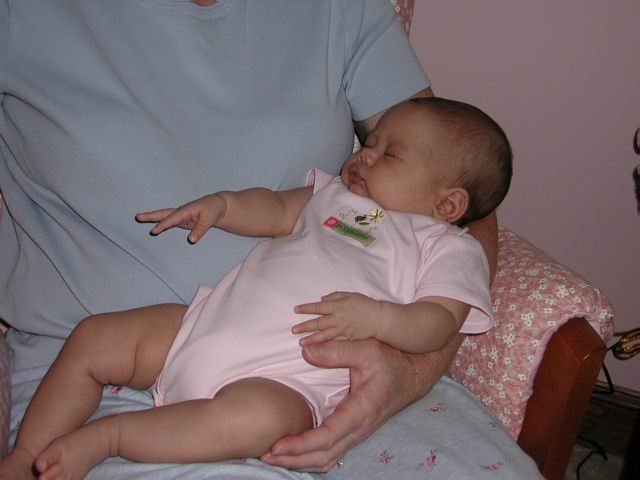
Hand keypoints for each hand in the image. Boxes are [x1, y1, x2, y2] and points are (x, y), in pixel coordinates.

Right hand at [135, 194, 225, 242]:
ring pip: (164, 216)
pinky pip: (169, 221)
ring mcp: (180, 215)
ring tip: (139, 218)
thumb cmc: (212, 210)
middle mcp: (181, 211)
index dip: (163, 225)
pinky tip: (155, 228)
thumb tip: (191, 240)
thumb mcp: (209, 220)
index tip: (154, 231)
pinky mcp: (182, 219)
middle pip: (164, 213)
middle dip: (151, 216)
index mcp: (186, 210)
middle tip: (138, 216)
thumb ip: (200, 230)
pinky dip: (161, 224)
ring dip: (153, 218)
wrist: (217, 205)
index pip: (172, 219)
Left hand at [260, 339, 417, 471]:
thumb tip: (305, 351)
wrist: (413, 374)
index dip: (302, 444)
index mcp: (361, 410)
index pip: (328, 435)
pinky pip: (331, 453)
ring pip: (327, 459)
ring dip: (300, 462)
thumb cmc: (390, 361)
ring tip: (272, 456)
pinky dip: (310, 458)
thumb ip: (336, 350)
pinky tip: (293, 453)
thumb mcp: (367, 349)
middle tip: (264, 454)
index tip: (277, 445)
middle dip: (293, 459)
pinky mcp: (353, 432)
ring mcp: (357, 433)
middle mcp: (359, 428)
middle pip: (323, 455)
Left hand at [292, 292, 382, 344]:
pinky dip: (325, 344)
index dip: (306, 308)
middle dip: (304, 326)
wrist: (379, 318)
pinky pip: (334, 341)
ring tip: (301, 342)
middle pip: (318, 323)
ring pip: (324, 335)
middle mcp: (338, 318)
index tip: (296, 310)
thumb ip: (335, 296)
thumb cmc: (365, 304)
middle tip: (293, 330)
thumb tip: (322, 300)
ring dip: (311, 339)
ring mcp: (343, 329)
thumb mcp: (350, 295)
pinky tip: (317, 347)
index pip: (318, 307)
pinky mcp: (347, 338)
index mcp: (338, 306)